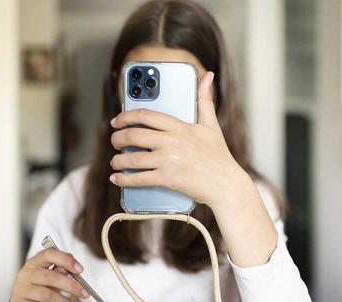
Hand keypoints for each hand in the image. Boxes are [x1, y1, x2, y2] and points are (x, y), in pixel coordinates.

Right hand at [5, 249, 89, 301]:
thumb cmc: (39, 289)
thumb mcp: (49, 278)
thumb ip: (60, 271)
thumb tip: (74, 270)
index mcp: (34, 262)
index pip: (49, 254)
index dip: (66, 260)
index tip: (80, 270)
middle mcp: (25, 274)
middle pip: (51, 277)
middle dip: (71, 286)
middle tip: (84, 294)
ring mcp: (21, 290)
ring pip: (47, 296)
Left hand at [109, 71, 249, 208]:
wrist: (227, 184)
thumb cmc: (219, 156)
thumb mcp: (212, 125)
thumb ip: (205, 100)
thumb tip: (207, 75)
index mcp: (180, 127)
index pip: (146, 116)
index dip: (126, 116)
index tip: (117, 121)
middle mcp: (172, 141)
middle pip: (134, 135)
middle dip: (117, 138)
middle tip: (114, 141)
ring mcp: (169, 160)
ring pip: (132, 158)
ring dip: (118, 160)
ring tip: (115, 161)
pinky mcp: (168, 178)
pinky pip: (139, 178)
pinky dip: (124, 179)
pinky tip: (117, 178)